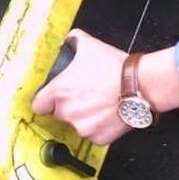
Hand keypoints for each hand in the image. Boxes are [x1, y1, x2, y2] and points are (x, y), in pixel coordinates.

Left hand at [32, 29, 178, 145]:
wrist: (140, 85)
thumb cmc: (115, 68)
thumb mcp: (89, 45)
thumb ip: (72, 41)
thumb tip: (66, 43)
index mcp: (59, 92)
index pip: (38, 105)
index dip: (46, 100)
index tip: (52, 98)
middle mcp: (67, 112)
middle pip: (59, 114)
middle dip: (70, 106)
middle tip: (86, 94)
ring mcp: (83, 127)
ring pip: (78, 124)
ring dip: (85, 116)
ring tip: (100, 102)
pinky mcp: (99, 138)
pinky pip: (94, 134)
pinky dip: (100, 126)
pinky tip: (108, 112)